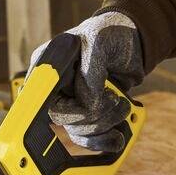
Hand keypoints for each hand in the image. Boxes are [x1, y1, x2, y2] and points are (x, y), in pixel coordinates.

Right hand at [31, 10, 141, 151]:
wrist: (134, 41)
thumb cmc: (111, 33)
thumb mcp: (99, 44)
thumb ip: (89, 74)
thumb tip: (87, 105)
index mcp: (47, 66)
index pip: (41, 97)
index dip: (57, 109)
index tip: (81, 111)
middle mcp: (54, 86)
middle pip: (61, 118)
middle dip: (93, 116)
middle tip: (115, 100)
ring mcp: (70, 101)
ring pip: (77, 131)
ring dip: (104, 125)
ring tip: (122, 106)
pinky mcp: (86, 113)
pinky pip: (87, 138)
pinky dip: (104, 141)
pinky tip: (118, 136)